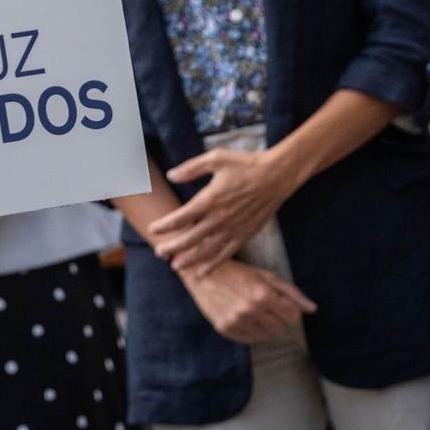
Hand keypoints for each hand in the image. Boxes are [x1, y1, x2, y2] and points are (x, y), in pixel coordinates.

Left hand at [154, 150, 301, 277]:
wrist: (276, 176)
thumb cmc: (245, 164)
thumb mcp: (216, 158)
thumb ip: (191, 168)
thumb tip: (171, 175)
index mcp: (210, 199)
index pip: (181, 217)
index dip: (165, 225)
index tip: (153, 229)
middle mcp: (219, 218)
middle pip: (190, 238)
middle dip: (172, 247)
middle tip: (158, 253)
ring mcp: (233, 229)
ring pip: (207, 250)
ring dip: (190, 259)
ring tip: (175, 266)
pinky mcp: (245, 234)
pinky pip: (226, 253)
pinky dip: (213, 264)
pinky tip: (203, 271)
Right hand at [180, 260, 316, 344]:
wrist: (202, 273)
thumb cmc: (237, 272)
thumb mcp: (266, 276)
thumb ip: (291, 293)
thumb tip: (313, 309)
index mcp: (263, 294)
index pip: (292, 317)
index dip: (290, 311)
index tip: (281, 304)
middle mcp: (250, 309)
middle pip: (281, 328)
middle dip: (278, 318)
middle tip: (266, 306)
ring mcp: (236, 321)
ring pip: (266, 336)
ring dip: (265, 326)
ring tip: (254, 311)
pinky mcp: (224, 329)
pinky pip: (249, 340)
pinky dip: (251, 331)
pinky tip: (243, 316)